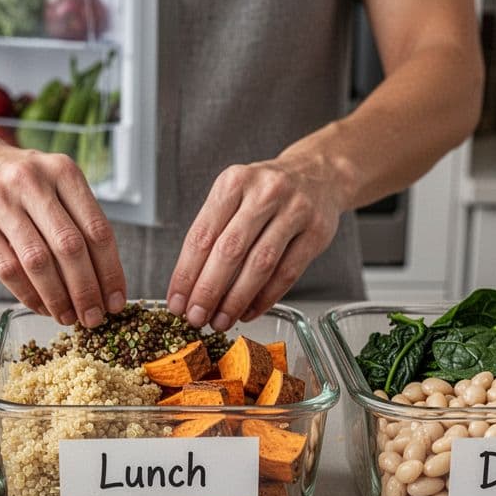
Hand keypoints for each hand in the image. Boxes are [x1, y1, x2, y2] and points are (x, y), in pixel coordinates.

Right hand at [0, 133, 125, 326]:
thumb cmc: (17, 179)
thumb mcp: (53, 182)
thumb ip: (77, 219)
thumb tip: (104, 278)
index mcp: (63, 172)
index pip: (97, 229)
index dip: (110, 271)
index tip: (116, 299)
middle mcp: (33, 182)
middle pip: (70, 247)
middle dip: (86, 290)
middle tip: (94, 317)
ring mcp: (1, 201)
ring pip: (38, 261)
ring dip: (57, 298)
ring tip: (68, 317)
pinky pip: (6, 269)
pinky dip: (27, 294)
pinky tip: (40, 306)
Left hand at [167, 156, 346, 330]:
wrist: (319, 174)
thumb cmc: (267, 193)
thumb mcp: (235, 196)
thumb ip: (214, 233)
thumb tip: (189, 287)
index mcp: (234, 182)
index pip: (202, 235)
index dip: (186, 274)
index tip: (176, 302)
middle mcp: (264, 193)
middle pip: (230, 250)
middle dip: (208, 291)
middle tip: (196, 317)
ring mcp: (295, 211)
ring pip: (260, 264)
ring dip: (236, 300)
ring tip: (221, 321)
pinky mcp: (317, 232)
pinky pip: (287, 273)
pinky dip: (265, 298)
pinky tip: (248, 311)